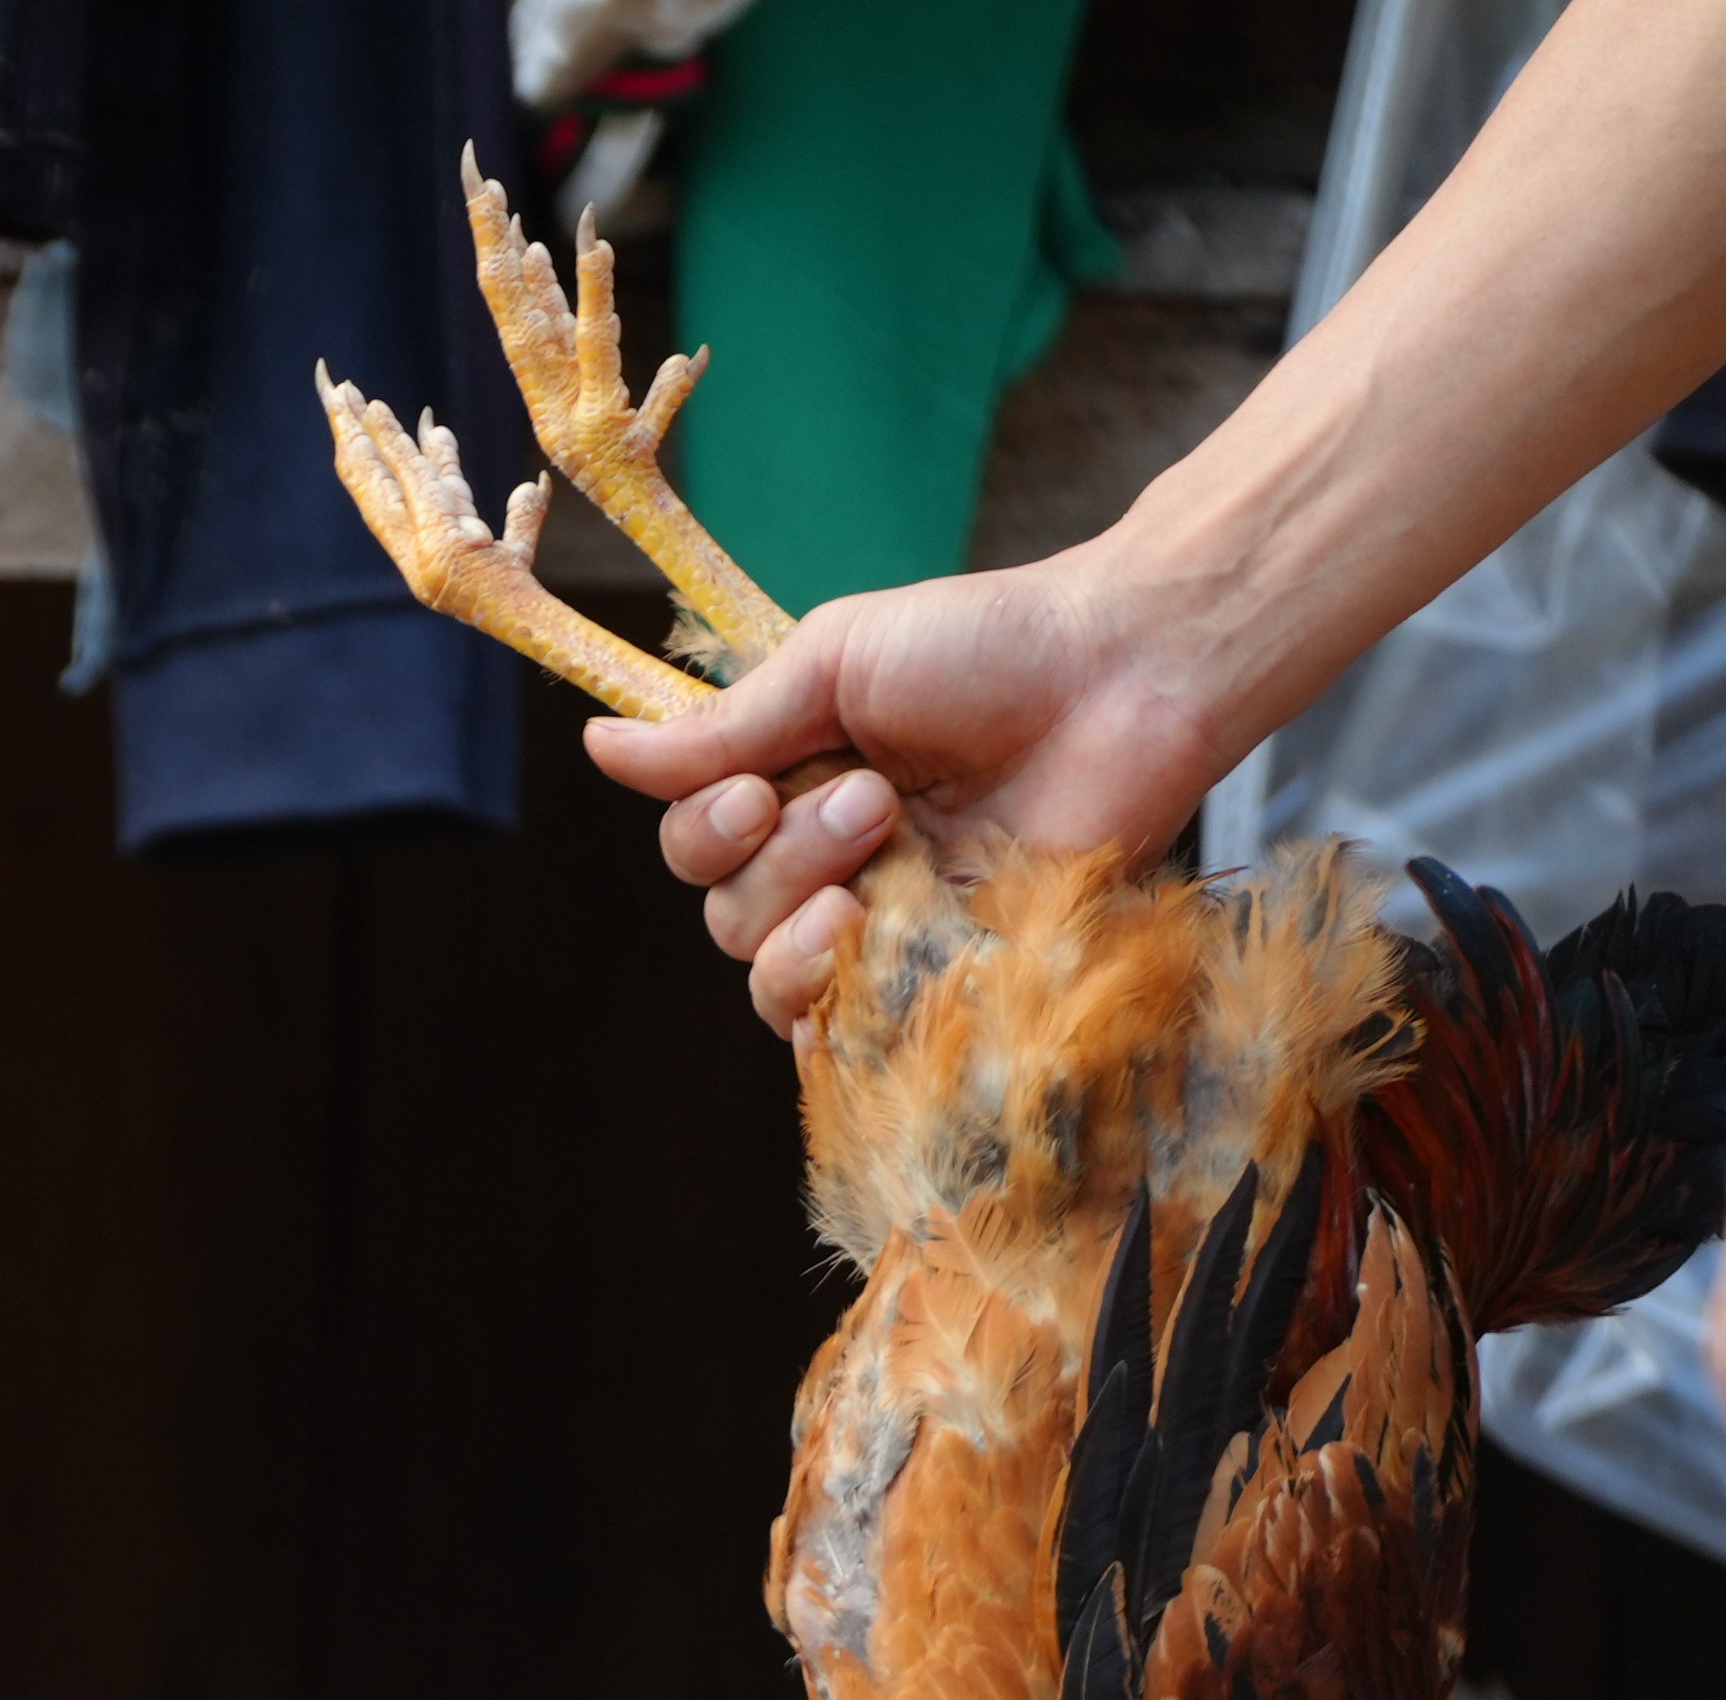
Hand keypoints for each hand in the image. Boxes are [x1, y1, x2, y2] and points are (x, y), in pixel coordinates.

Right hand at [578, 553, 1258, 1035]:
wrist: (1129, 675)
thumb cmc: (991, 645)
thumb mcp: (834, 662)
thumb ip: (721, 726)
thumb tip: (596, 747)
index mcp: (789, 785)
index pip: (692, 851)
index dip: (704, 837)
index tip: (757, 792)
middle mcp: (827, 862)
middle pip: (725, 918)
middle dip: (779, 865)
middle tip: (872, 800)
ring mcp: (888, 921)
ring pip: (771, 976)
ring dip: (809, 922)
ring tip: (891, 846)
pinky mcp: (947, 968)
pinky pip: (852, 1028)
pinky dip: (839, 1005)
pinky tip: (864, 949)